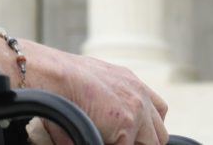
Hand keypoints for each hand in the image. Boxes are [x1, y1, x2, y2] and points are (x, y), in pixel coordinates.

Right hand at [23, 42, 167, 144]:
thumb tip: (87, 132)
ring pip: (152, 143)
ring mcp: (136, 109)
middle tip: (117, 141)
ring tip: (107, 140)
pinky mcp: (127, 125)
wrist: (53, 74)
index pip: (155, 111)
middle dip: (142, 141)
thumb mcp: (87, 85)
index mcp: (129, 81)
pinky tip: (99, 140)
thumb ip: (99, 104)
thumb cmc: (59, 80)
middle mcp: (138, 93)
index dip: (144, 127)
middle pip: (159, 130)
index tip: (131, 136)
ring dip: (133, 144)